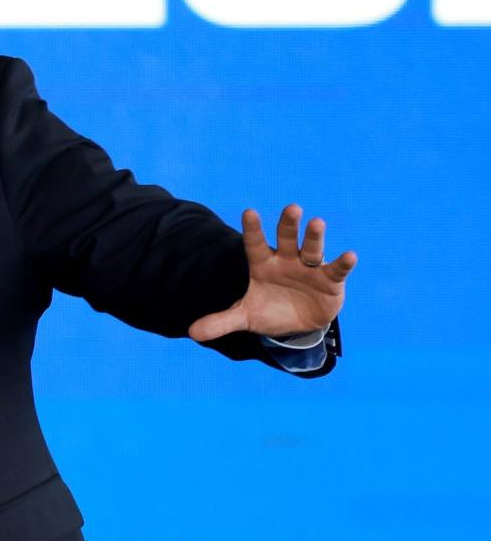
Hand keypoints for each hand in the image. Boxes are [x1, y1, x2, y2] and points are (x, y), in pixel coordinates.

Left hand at [188, 205, 356, 341]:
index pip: (256, 244)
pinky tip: (349, 256)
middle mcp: (287, 260)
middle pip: (287, 238)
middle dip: (288, 224)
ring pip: (312, 248)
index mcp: (263, 264)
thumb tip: (192, 333)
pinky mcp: (330, 280)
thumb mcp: (245, 317)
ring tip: (316, 223)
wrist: (296, 325)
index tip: (249, 212)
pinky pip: (336, 269)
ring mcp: (309, 268)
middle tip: (291, 208)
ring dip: (315, 237)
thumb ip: (221, 321)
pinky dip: (342, 263)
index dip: (253, 230)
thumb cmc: (269, 311)